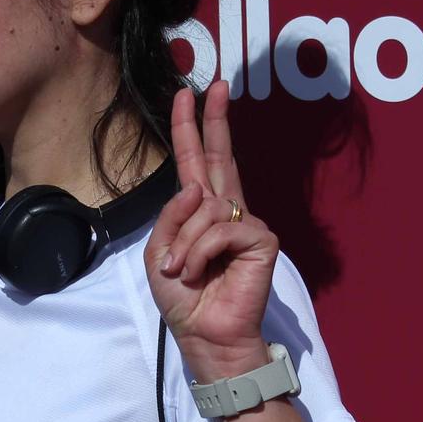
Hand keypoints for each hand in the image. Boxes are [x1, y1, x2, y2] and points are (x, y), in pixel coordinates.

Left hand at [144, 79, 278, 380]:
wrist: (205, 336)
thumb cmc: (184, 299)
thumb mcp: (160, 254)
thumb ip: (172, 216)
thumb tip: (196, 188)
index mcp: (201, 212)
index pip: (197, 162)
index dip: (191, 129)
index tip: (188, 95)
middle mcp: (226, 211)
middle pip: (220, 156)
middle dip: (214, 120)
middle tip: (214, 85)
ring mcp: (247, 223)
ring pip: (206, 208)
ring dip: (185, 243)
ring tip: (184, 272)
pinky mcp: (262, 240)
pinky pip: (221, 230)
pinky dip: (202, 252)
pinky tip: (202, 273)